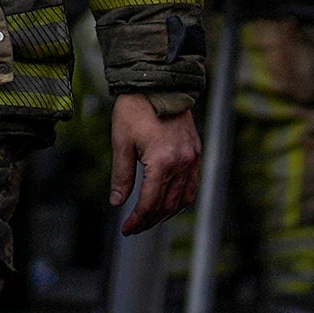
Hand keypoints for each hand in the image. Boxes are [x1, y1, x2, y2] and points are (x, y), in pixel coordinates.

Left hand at [110, 94, 204, 227]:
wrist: (159, 83)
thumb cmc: (136, 109)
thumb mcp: (121, 142)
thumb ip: (121, 176)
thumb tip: (117, 203)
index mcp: (162, 163)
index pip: (150, 203)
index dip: (137, 220)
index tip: (126, 229)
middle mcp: (182, 164)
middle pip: (167, 205)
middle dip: (150, 221)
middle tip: (134, 228)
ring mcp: (192, 159)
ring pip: (183, 199)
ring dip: (166, 214)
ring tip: (150, 219)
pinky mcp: (196, 152)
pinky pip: (192, 185)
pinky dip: (181, 199)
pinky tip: (169, 203)